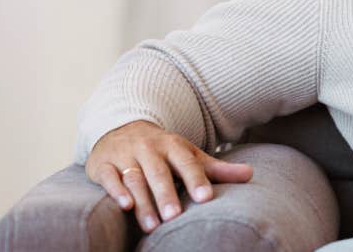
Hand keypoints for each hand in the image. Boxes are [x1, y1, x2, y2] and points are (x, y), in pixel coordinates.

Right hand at [85, 120, 252, 232]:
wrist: (121, 127)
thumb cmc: (163, 150)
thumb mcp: (189, 155)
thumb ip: (216, 168)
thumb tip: (251, 175)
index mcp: (173, 146)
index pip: (187, 164)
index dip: (196, 180)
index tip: (206, 198)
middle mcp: (149, 149)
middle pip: (159, 174)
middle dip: (167, 195)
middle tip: (175, 217)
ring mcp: (125, 156)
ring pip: (134, 179)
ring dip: (143, 202)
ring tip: (152, 225)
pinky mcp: (102, 164)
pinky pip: (108, 177)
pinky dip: (115, 191)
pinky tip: (124, 206)